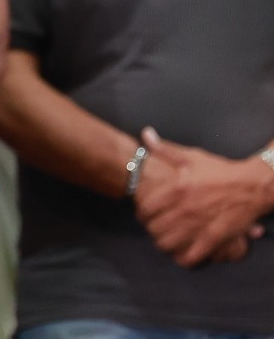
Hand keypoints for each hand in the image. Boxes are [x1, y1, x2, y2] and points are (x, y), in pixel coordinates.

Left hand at [133, 127, 273, 267]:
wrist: (252, 186)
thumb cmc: (220, 171)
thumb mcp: (192, 156)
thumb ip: (165, 149)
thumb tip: (145, 134)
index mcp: (176, 189)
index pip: (145, 208)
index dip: (141, 211)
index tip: (144, 212)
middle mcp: (184, 209)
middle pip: (153, 228)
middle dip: (151, 228)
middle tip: (155, 226)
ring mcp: (198, 226)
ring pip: (167, 244)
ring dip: (163, 244)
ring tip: (166, 239)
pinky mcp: (213, 240)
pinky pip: (189, 257)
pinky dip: (182, 258)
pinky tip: (182, 252)